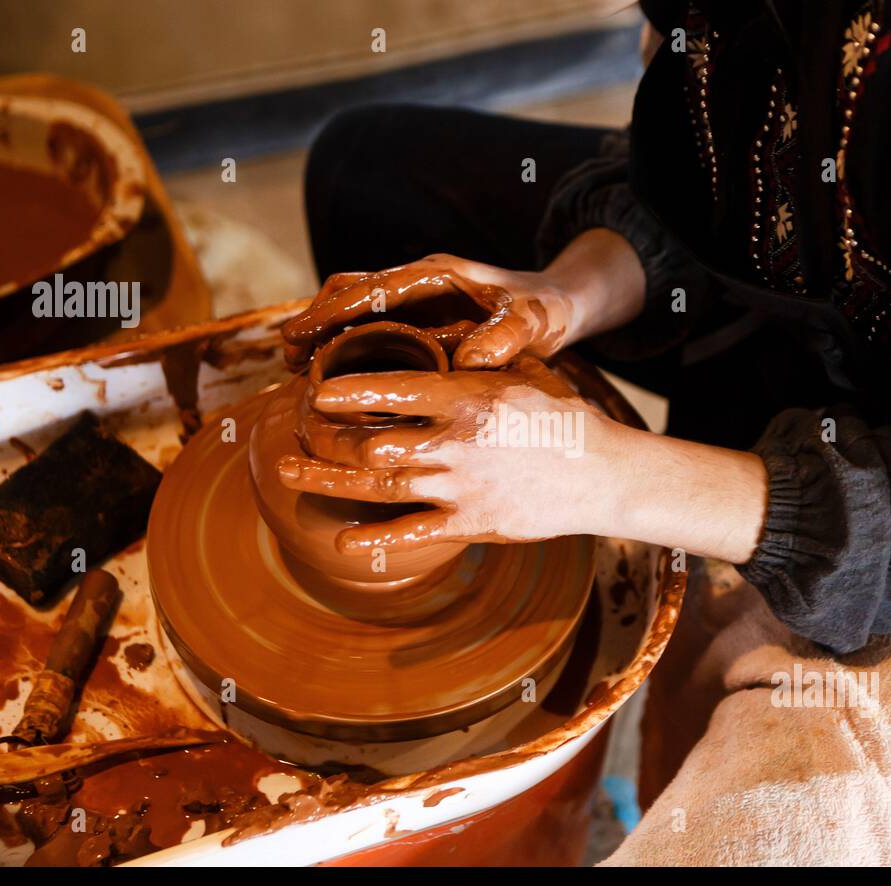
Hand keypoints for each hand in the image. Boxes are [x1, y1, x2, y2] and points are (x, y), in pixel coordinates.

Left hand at [276, 355, 615, 551]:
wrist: (601, 474)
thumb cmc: (561, 418)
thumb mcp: (521, 373)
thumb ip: (475, 360)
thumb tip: (438, 339)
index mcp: (467, 398)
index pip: (394, 390)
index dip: (349, 391)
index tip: (319, 390)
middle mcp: (455, 443)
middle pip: (372, 442)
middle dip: (327, 438)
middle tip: (297, 430)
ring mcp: (459, 487)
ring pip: (379, 486)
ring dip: (328, 480)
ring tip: (288, 473)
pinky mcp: (470, 523)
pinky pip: (412, 534)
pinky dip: (375, 540)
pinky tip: (343, 542)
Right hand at [283, 228, 647, 370]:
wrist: (557, 307)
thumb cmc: (544, 312)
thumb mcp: (532, 324)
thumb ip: (505, 338)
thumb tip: (471, 361)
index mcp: (438, 275)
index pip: (372, 287)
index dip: (333, 310)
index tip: (301, 332)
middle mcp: (419, 282)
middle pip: (351, 291)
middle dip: (315, 319)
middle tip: (284, 354)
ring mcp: (417, 300)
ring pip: (355, 308)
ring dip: (324, 333)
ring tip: (293, 368)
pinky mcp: (420, 320)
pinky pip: (373, 328)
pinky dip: (346, 345)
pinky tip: (331, 375)